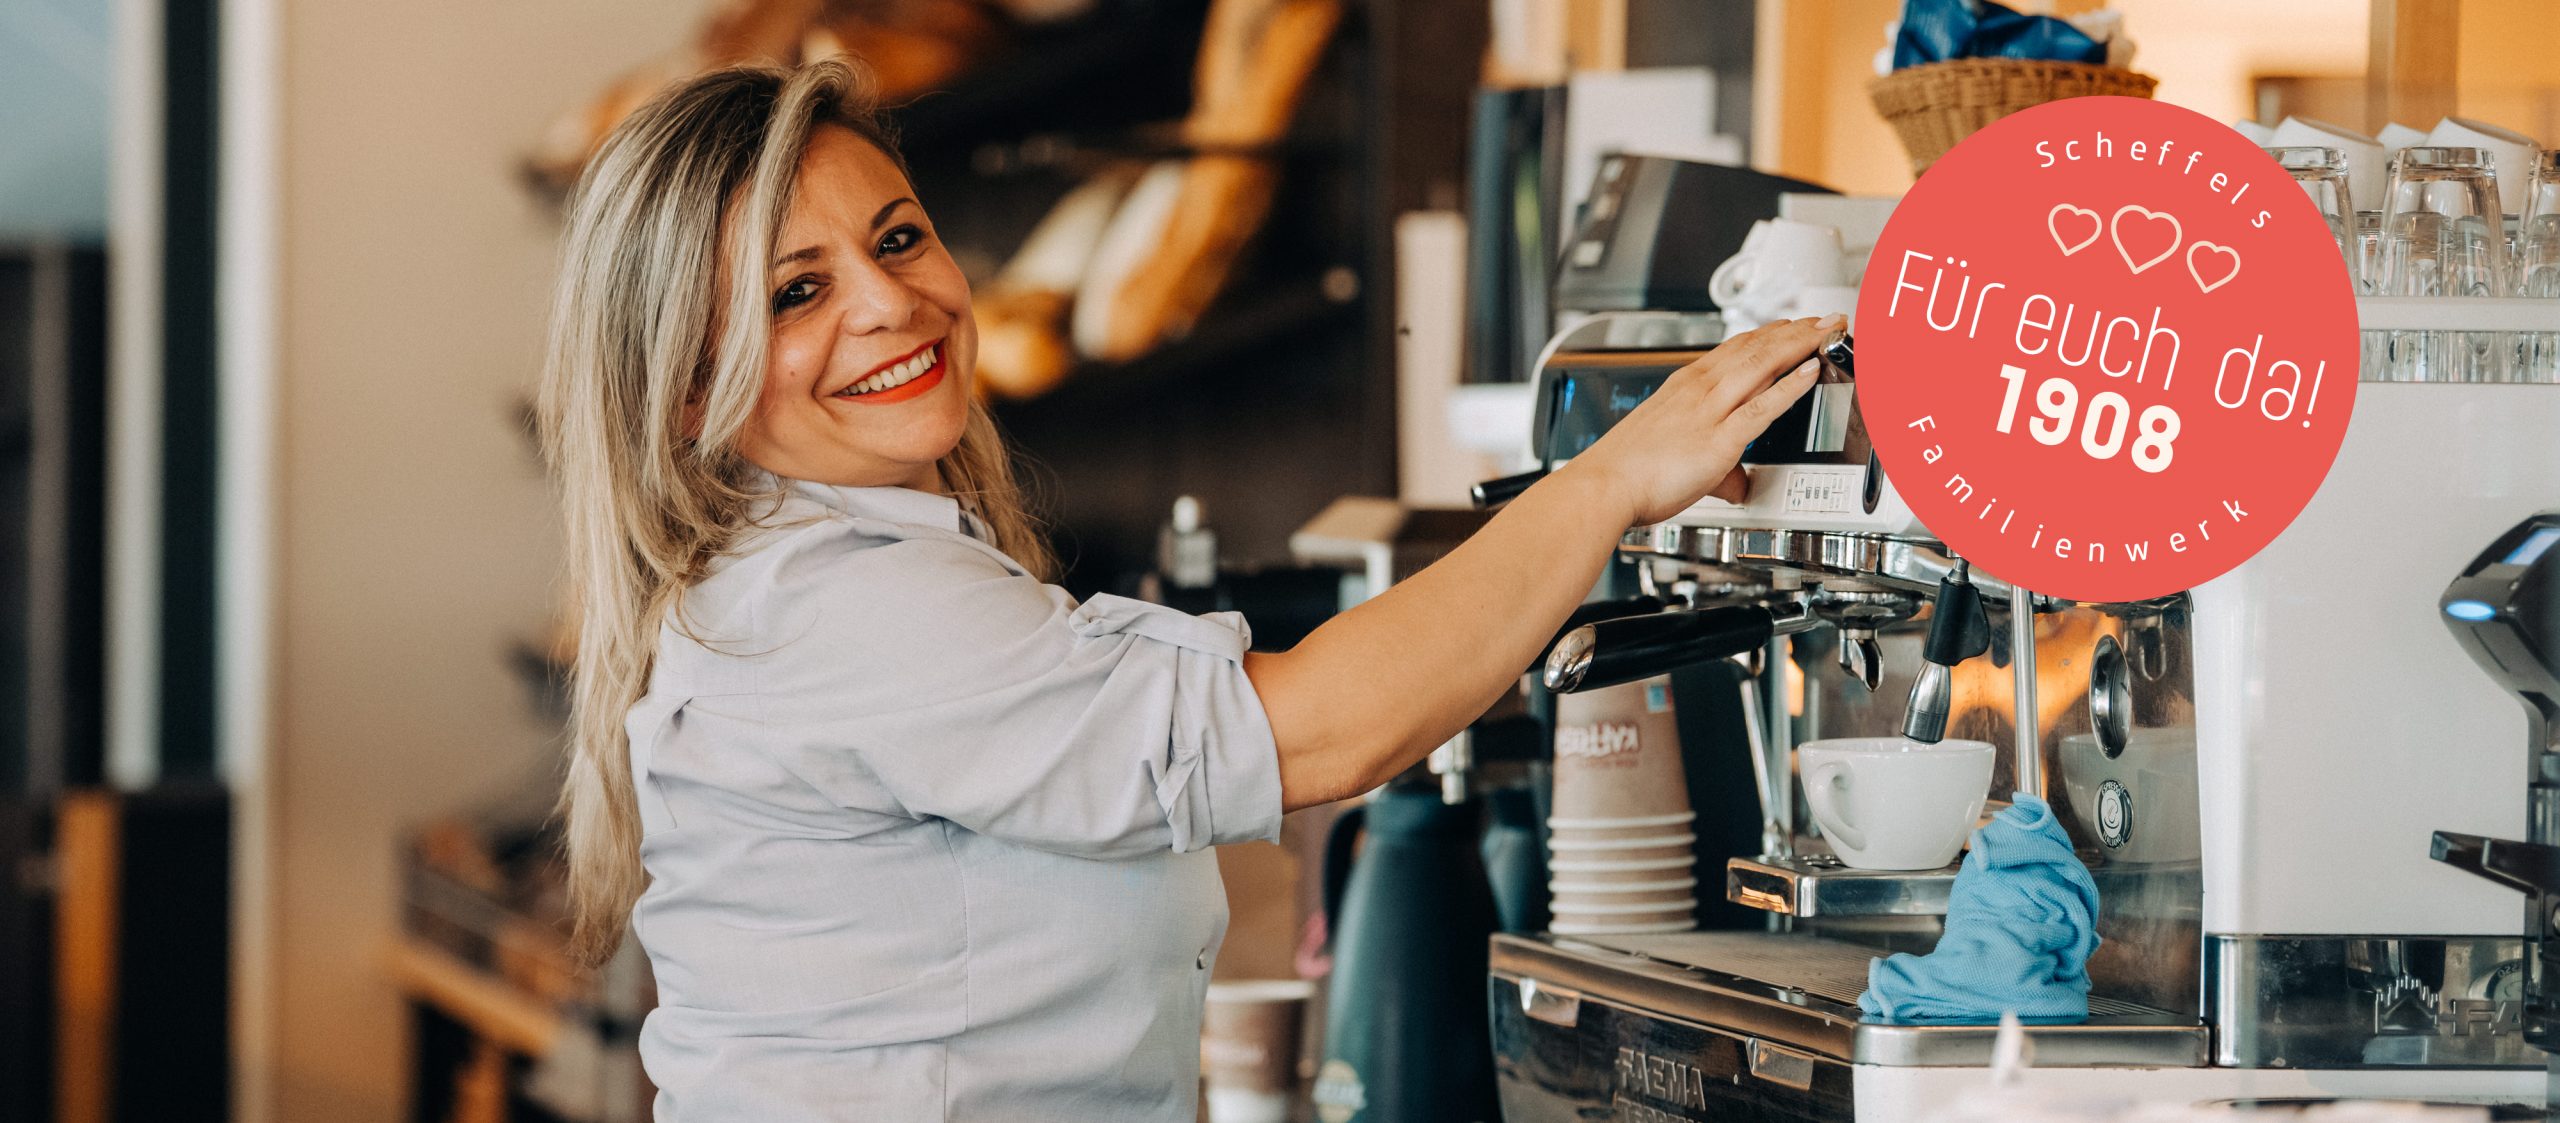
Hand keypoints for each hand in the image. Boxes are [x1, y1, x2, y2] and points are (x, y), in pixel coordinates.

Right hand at [1566, 315, 1839, 526]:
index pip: (1734, 349)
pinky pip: (1763, 406)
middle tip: (1824, 318)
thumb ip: (1714, 468)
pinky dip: (1791, 384)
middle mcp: (1698, 390)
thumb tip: (1735, 484)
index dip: (1768, 334)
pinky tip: (1811, 369)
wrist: (1603, 487)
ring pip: (1763, 364)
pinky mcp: (1719, 439)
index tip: (1791, 326)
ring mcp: (1710, 411)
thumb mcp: (1670, 454)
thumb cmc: (1626, 472)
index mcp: (1684, 387)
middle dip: (1794, 330)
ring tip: (1828, 330)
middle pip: (1755, 347)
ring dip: (1800, 343)